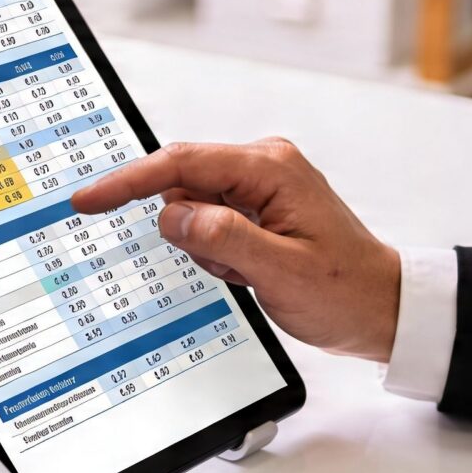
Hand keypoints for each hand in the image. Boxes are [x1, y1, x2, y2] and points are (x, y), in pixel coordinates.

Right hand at [71, 138, 402, 360]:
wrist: (384, 309)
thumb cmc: (346, 292)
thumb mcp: (283, 273)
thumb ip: (224, 238)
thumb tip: (173, 214)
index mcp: (271, 168)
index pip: (181, 163)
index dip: (128, 182)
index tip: (87, 199)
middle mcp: (264, 165)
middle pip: (184, 186)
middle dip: (191, 235)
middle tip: (233, 271)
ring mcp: (261, 185)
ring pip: (194, 210)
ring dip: (209, 250)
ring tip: (250, 275)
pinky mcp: (258, 207)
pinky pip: (211, 225)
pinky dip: (219, 254)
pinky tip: (250, 273)